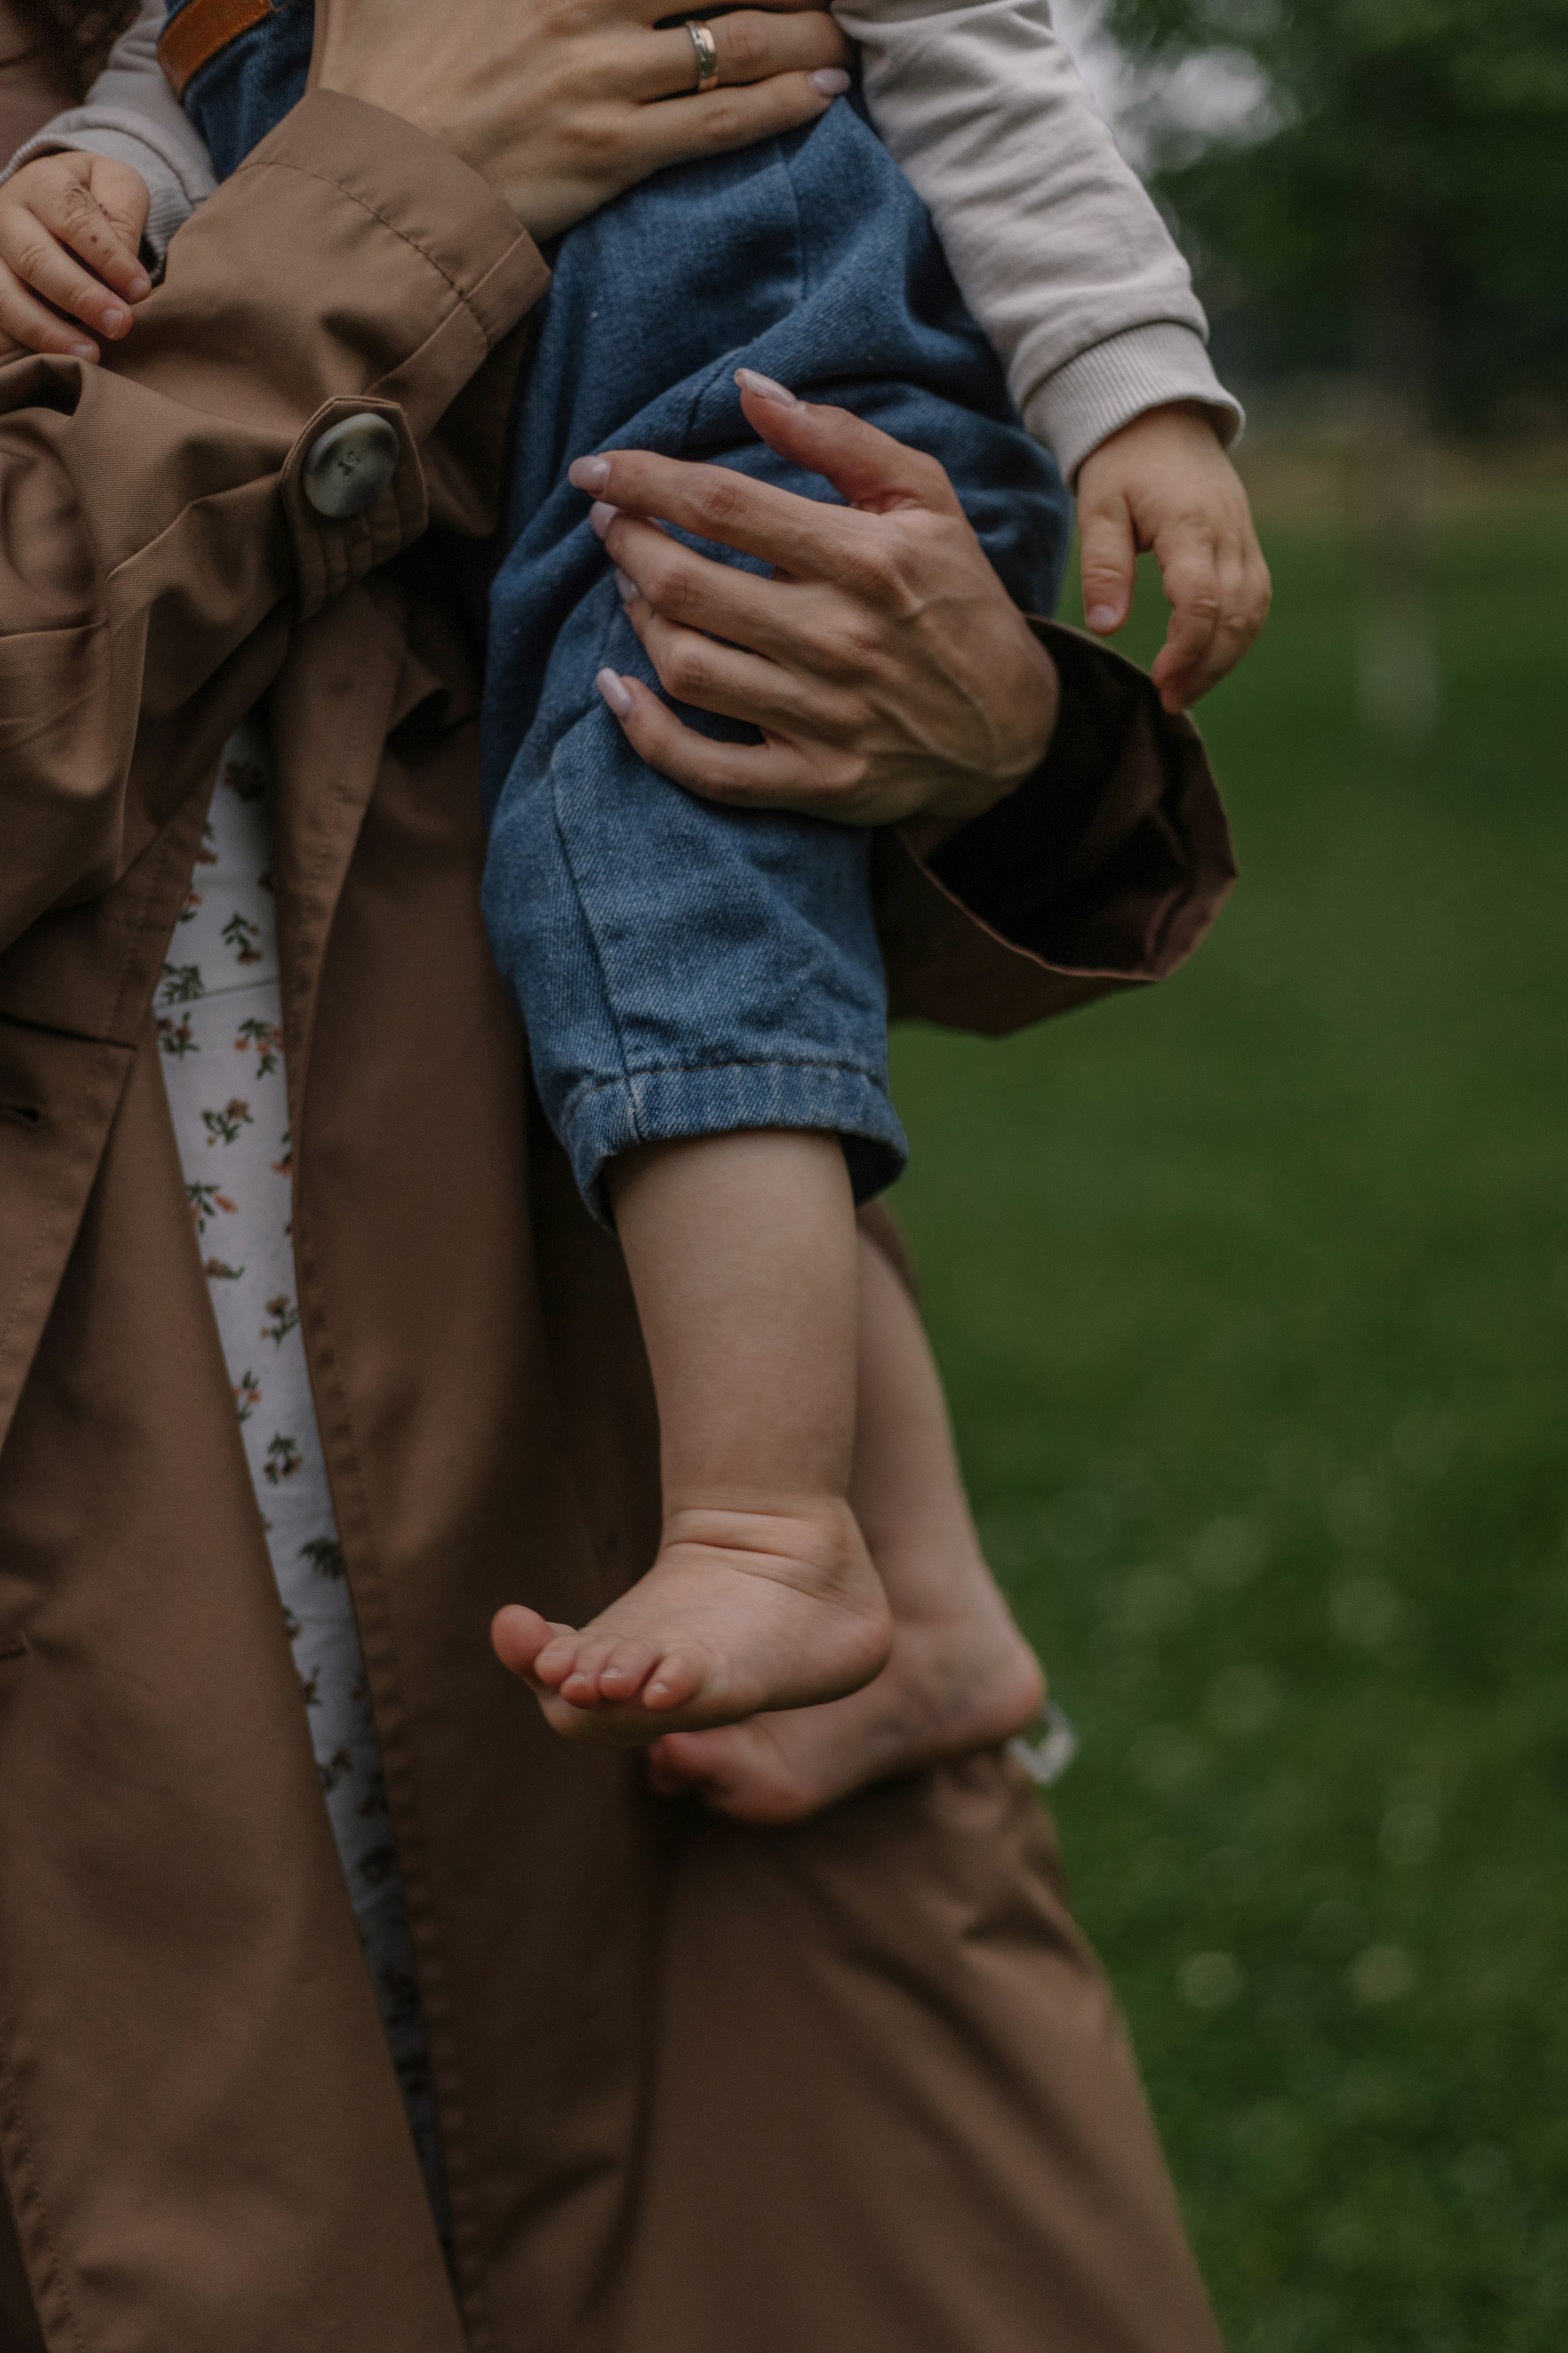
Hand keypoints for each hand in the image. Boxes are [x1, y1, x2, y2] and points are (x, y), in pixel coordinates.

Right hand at [0, 152, 151, 362]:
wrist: (54, 199)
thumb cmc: (94, 198)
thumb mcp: (116, 187)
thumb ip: (124, 216)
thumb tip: (126, 271)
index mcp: (43, 184)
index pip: (74, 219)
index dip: (108, 257)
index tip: (140, 290)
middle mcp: (7, 217)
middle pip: (35, 258)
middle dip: (80, 296)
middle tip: (120, 325)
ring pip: (6, 296)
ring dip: (47, 330)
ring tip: (90, 355)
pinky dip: (19, 345)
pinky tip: (50, 365)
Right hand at [315, 0, 850, 240]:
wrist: (371, 187)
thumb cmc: (374, 80)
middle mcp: (582, 5)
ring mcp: (602, 77)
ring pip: (738, 40)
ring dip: (805, 34)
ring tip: (839, 36)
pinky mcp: (613, 150)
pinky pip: (721, 122)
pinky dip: (782, 104)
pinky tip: (820, 92)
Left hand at [571, 373, 1059, 827]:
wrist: (1015, 729)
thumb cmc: (959, 600)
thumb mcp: (925, 500)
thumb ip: (837, 439)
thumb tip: (750, 387)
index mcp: (864, 559)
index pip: (722, 506)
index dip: (643, 481)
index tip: (596, 469)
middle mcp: (838, 638)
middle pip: (686, 585)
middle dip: (626, 544)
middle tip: (611, 525)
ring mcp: (824, 719)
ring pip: (686, 667)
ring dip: (637, 621)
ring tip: (633, 589)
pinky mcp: (815, 782)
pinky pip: (706, 768)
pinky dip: (647, 734)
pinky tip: (618, 690)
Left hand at [1076, 402, 1270, 712]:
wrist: (1163, 419)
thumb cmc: (1124, 463)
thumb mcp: (1098, 507)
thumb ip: (1102, 567)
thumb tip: (1106, 627)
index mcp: (1191, 526)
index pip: (1203, 601)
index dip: (1186, 649)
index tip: (1159, 679)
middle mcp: (1228, 536)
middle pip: (1236, 617)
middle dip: (1206, 667)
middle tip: (1170, 700)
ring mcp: (1244, 541)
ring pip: (1253, 614)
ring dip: (1225, 659)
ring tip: (1185, 691)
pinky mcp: (1247, 547)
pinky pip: (1255, 601)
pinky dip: (1237, 637)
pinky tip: (1207, 660)